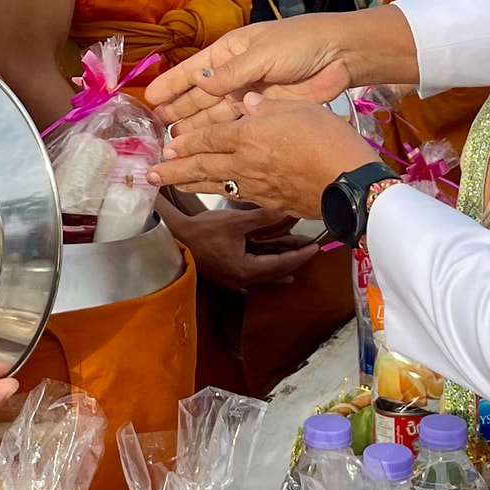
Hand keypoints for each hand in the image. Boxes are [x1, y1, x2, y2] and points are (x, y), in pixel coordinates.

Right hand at [147, 16, 357, 129]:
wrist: (339, 56)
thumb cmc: (299, 43)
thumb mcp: (262, 53)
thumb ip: (230, 72)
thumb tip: (198, 81)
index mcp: (230, 51)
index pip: (193, 69)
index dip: (172, 84)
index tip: (150, 100)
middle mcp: (234, 74)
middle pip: (200, 95)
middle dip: (179, 111)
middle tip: (156, 133)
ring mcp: (248, 94)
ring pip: (215, 113)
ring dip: (195, 127)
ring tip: (173, 145)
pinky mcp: (264, 112)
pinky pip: (236, 125)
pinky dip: (220, 135)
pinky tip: (204, 147)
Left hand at [151, 97, 382, 222]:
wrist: (350, 185)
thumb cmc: (330, 141)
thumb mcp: (301, 108)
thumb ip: (269, 107)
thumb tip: (247, 104)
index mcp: (249, 136)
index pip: (208, 137)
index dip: (185, 141)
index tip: (165, 146)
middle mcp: (245, 163)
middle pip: (202, 164)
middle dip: (173, 168)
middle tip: (150, 173)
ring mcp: (256, 186)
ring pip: (213, 183)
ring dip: (187, 183)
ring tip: (165, 184)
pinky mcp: (270, 202)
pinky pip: (235, 195)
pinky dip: (217, 191)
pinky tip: (212, 190)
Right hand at [154, 193, 324, 288]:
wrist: (175, 240)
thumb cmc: (202, 232)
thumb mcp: (235, 223)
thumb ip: (261, 218)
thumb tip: (285, 210)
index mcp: (246, 269)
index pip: (281, 264)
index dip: (300, 256)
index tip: (314, 248)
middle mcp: (242, 280)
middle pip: (274, 273)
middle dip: (293, 262)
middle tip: (310, 252)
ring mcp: (233, 279)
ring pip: (264, 276)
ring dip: (280, 268)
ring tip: (295, 268)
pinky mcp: (226, 275)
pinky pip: (252, 276)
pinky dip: (264, 272)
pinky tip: (268, 274)